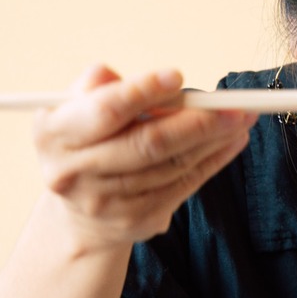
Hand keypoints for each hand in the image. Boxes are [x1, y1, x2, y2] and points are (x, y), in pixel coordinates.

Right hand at [33, 65, 257, 250]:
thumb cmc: (85, 143)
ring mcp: (108, 202)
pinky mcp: (138, 220)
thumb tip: (155, 84)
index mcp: (55, 134)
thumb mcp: (75, 110)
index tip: (178, 77)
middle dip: (197, 123)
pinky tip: (233, 142)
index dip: (142, 92)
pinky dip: (213, 161)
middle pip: (148, 144)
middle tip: (235, 106)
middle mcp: (76, 172)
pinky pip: (184, 185)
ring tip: (241, 119)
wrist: (79, 217)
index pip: (105, 111)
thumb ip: (101, 88)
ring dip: (214, 140)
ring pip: (172, 166)